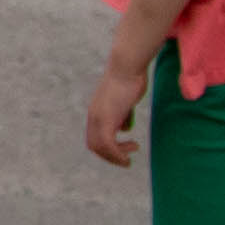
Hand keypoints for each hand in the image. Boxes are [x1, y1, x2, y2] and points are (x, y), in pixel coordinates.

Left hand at [86, 44, 154, 169]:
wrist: (127, 66)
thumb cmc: (130, 79)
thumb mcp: (126, 101)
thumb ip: (123, 114)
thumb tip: (125, 128)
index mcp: (96, 111)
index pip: (94, 137)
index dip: (107, 148)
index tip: (124, 149)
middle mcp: (93, 116)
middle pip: (94, 145)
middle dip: (110, 156)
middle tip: (127, 158)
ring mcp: (98, 117)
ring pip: (100, 147)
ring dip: (115, 157)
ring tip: (128, 159)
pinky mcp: (107, 117)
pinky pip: (108, 144)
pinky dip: (117, 154)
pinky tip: (129, 155)